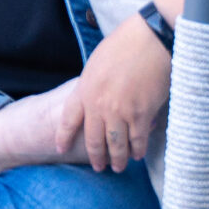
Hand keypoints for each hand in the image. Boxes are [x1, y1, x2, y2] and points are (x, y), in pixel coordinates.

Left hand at [62, 15, 172, 171]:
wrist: (148, 41)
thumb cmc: (123, 46)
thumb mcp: (96, 66)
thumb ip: (92, 85)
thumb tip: (93, 98)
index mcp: (84, 90)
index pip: (69, 120)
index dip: (64, 136)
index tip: (60, 148)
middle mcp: (98, 105)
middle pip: (93, 139)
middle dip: (96, 156)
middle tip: (98, 167)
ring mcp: (119, 111)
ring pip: (115, 144)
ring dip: (117, 159)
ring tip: (119, 167)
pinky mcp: (141, 114)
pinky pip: (137, 139)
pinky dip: (137, 149)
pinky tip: (137, 154)